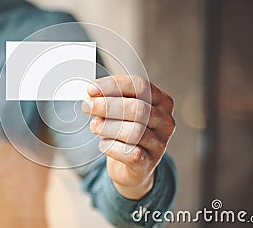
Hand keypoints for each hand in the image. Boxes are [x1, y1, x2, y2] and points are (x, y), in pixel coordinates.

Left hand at [81, 75, 174, 199]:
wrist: (132, 165)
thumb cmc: (125, 130)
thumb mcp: (121, 110)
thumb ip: (110, 99)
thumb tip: (91, 93)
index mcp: (161, 101)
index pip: (140, 86)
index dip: (113, 86)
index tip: (91, 89)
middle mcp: (165, 122)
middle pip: (137, 109)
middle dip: (107, 106)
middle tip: (87, 106)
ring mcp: (160, 144)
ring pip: (134, 132)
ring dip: (108, 127)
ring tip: (94, 126)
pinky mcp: (149, 164)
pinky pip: (131, 154)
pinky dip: (112, 147)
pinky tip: (103, 144)